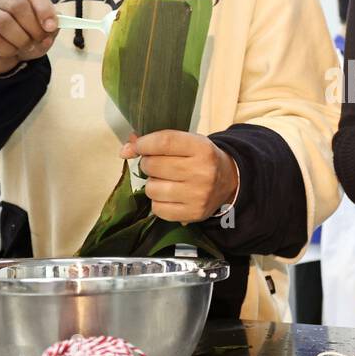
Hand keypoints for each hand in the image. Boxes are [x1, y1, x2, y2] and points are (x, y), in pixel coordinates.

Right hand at [0, 0, 58, 74]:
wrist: (0, 53)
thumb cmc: (24, 35)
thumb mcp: (42, 31)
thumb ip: (51, 28)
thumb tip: (52, 29)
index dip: (45, 10)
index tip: (51, 27)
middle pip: (18, 5)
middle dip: (33, 27)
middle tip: (39, 39)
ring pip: (3, 22)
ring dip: (21, 39)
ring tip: (26, 46)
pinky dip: (8, 50)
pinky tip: (11, 51)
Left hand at [122, 131, 237, 224]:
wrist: (228, 181)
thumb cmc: (200, 158)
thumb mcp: (186, 142)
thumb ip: (156, 142)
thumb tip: (125, 149)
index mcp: (202, 148)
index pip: (164, 142)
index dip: (143, 144)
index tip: (137, 146)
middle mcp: (202, 172)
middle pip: (153, 166)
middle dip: (148, 164)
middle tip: (158, 166)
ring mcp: (198, 195)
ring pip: (152, 189)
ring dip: (152, 184)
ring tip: (165, 181)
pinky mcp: (193, 213)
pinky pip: (157, 209)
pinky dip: (158, 202)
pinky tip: (169, 196)